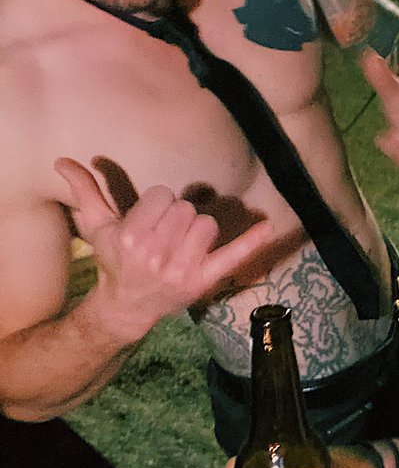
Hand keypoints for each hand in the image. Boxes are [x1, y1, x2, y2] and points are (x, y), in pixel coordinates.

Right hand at [55, 158, 272, 342]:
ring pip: (207, 224)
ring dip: (198, 230)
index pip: (163, 196)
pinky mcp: (203, 281)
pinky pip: (233, 255)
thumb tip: (61, 161)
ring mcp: (182, 269)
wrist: (127, 305)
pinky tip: (268, 226)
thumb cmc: (113, 259)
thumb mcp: (97, 226)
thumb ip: (85, 191)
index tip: (150, 218)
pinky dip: (252, 241)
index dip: (158, 204)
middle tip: (165, 235)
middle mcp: (156, 255)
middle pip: (186, 209)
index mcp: (131, 237)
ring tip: (181, 245)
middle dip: (177, 217)